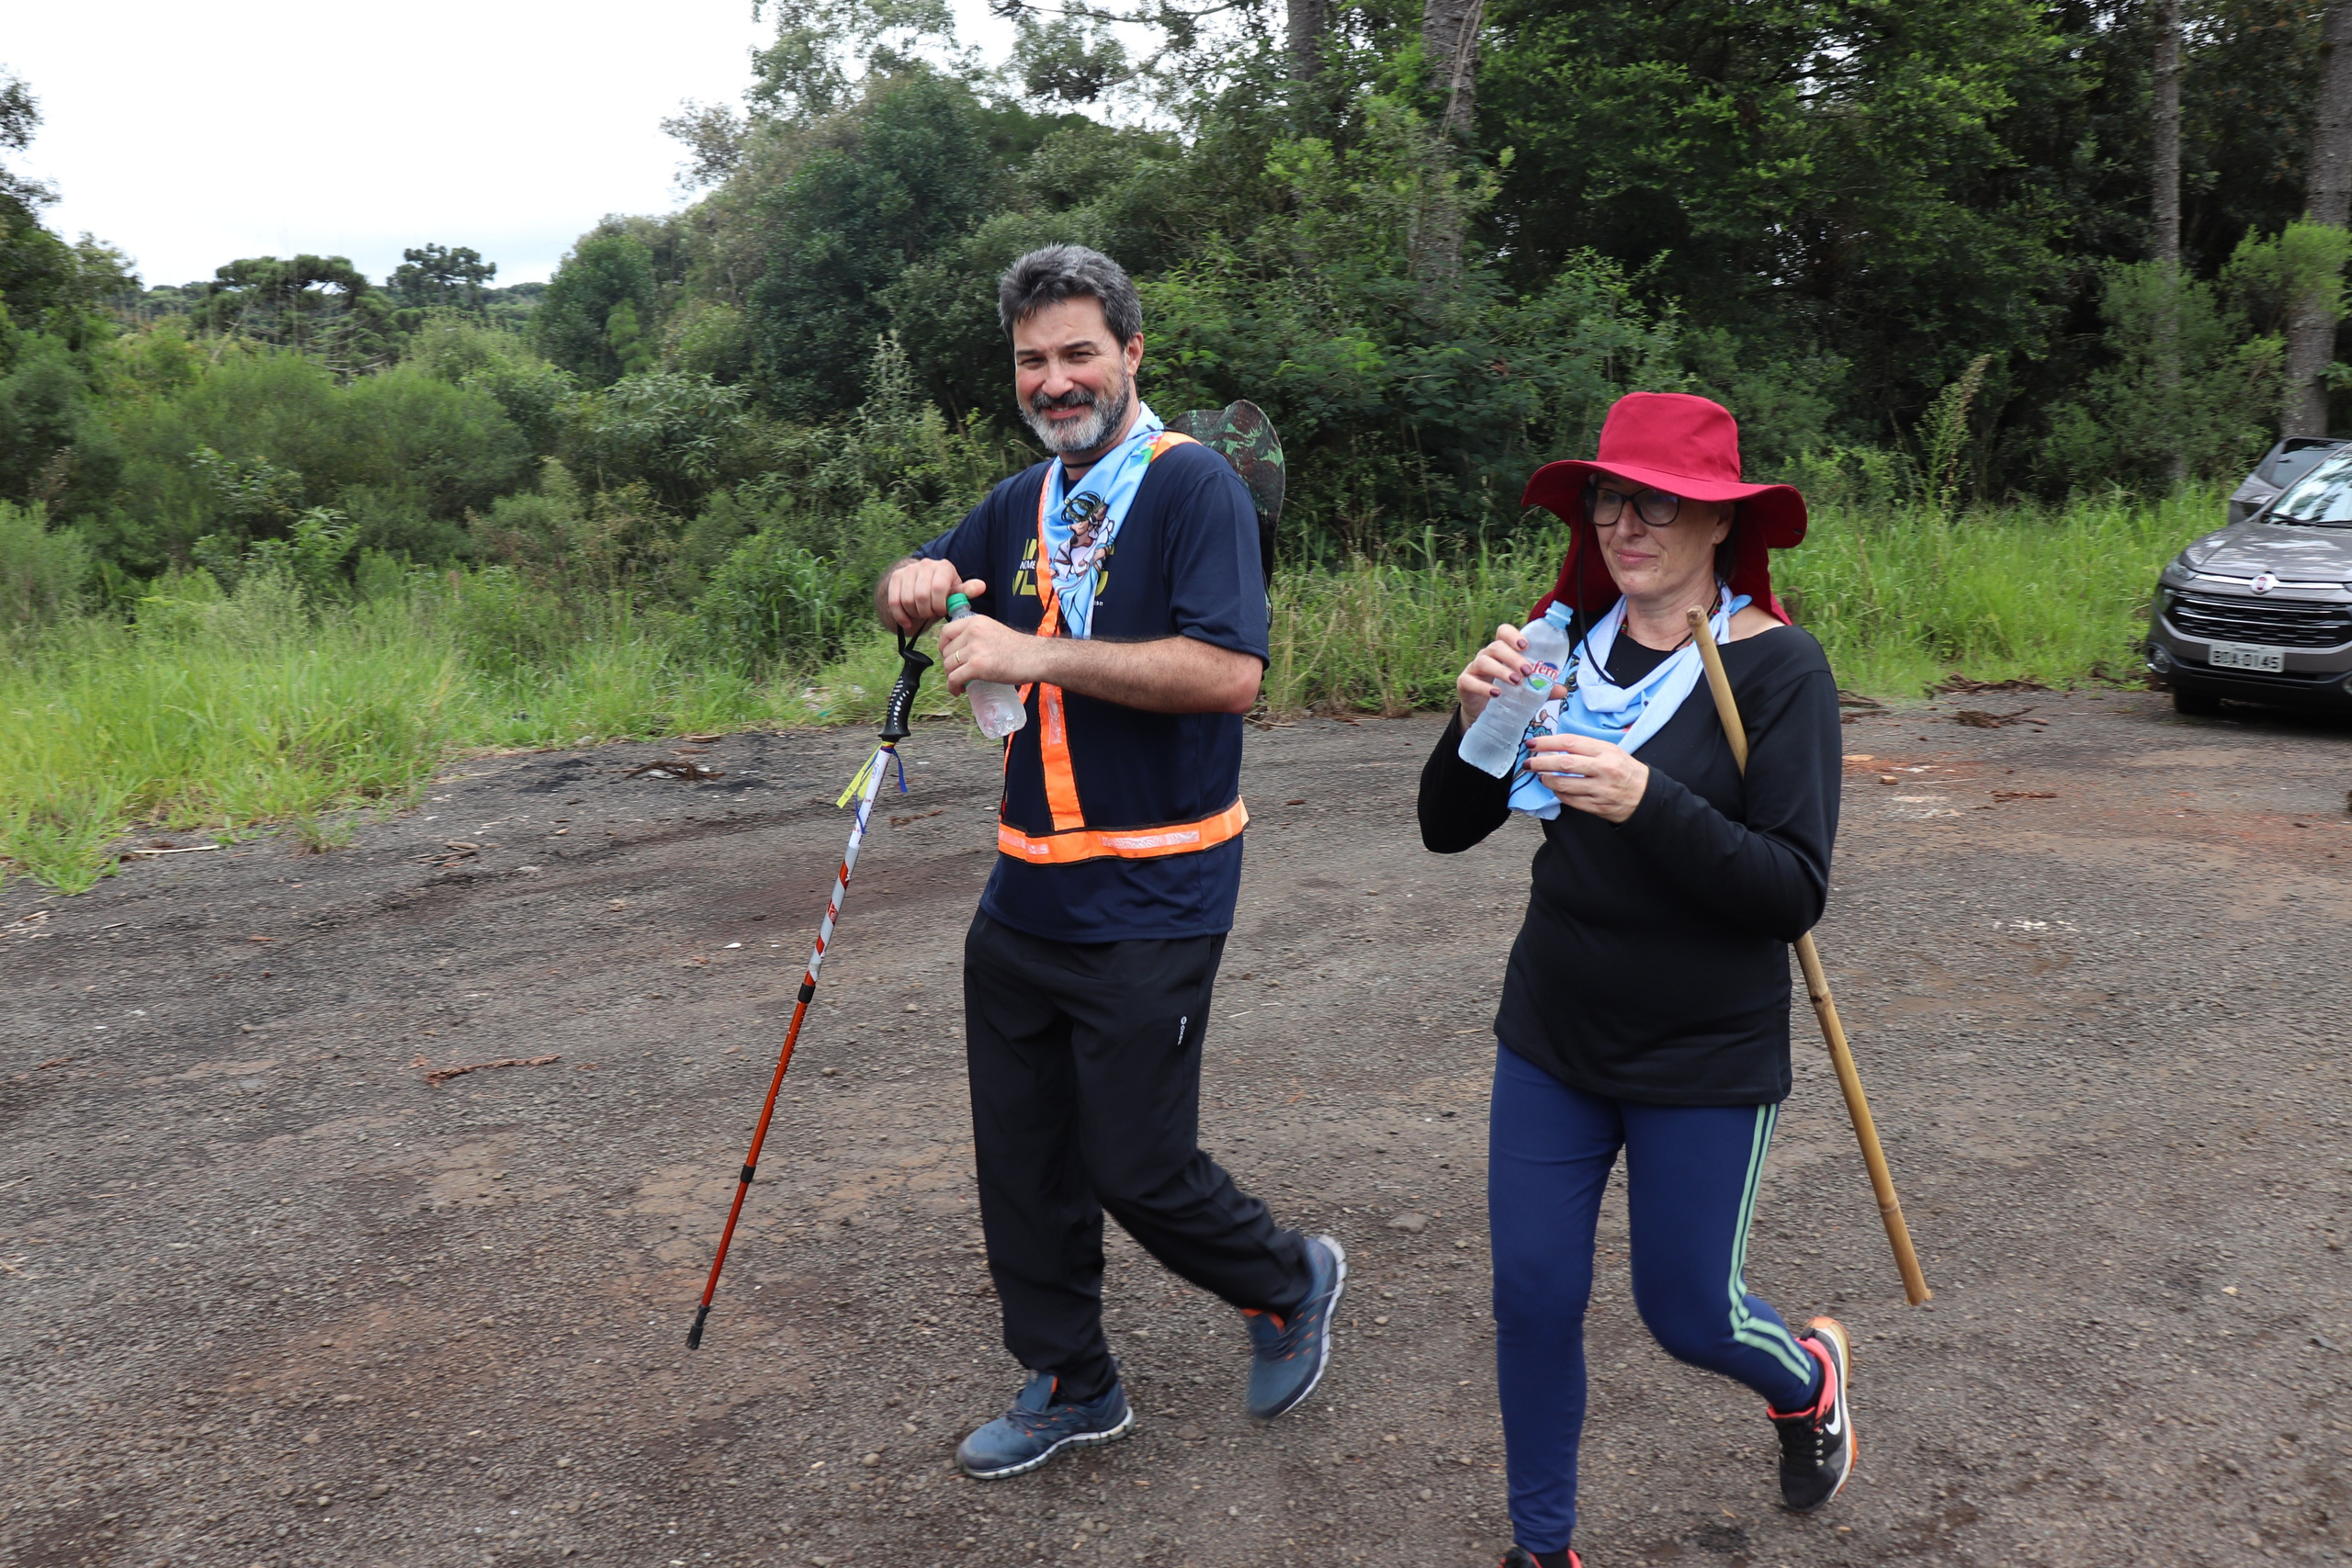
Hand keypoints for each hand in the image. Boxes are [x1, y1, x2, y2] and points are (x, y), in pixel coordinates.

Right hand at [882, 558, 984, 633]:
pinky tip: (907, 622)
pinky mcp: (896, 577)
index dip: (939, 605)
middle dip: (926, 611)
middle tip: (930, 614)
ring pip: (907, 599)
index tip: (941, 611)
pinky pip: (894, 601)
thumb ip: (966, 592)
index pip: (938, 589)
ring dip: (914, 613)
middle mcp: (926, 564)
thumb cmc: (943, 593)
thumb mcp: (955, 593)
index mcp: (944, 567)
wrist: (922, 585)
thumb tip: (981, 586)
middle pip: (921, 596)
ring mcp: (909, 569)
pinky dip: (900, 616)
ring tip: (922, 614)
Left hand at [937, 610, 1035, 693]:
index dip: (943, 645)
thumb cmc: (1019, 648)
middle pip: (946, 651)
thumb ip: (977, 634)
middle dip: (949, 664)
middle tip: (957, 672)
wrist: (1035, 657)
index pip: (946, 631)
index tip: (948, 655)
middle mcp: (973, 632)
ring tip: (959, 683)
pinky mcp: (978, 666)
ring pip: (948, 665)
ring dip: (951, 677)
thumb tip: (962, 648)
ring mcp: (975, 649)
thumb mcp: (994, 630)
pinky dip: (952, 687)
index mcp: (976, 622)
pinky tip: (957, 691)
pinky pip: (954, 678)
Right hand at [1456, 623, 1533, 722]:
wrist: (1483, 713)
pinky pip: (1470, 681)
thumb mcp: (1525, 690)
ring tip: (1515, 682)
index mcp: (1502, 652)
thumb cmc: (1506, 694)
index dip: (1513, 635)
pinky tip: (1496, 694)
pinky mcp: (1464, 683)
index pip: (1503, 632)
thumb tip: (1563, 690)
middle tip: (1527, 672)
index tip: (1525, 646)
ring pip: (1484, 661)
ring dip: (1501, 670)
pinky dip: (1483, 687)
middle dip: (1513, 657)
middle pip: (1496, 646)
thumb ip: (1543, 688)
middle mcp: (1487, 656)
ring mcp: (1474, 669)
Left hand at [1525, 733, 1648, 823]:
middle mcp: (1602, 769)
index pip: (1570, 743)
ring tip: (1541, 776)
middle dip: (1541, 763)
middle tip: (1529, 763)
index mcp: (1606, 751)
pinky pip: (1570, 800)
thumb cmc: (1627, 771)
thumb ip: (1587, 748)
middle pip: (1564, 764)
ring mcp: (1599, 789)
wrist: (1646, 796)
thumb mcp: (1612, 751)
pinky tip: (1555, 789)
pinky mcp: (1597, 806)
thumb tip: (1557, 746)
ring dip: (1547, 780)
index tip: (1533, 744)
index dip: (1547, 743)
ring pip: (1564, 784)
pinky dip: (1559, 794)